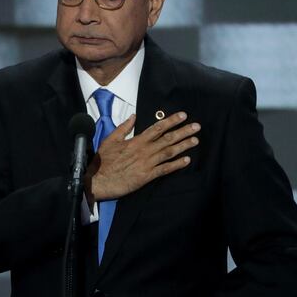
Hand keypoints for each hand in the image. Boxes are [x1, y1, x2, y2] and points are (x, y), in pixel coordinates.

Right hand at [85, 112, 199, 203]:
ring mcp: (147, 164)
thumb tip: (134, 116)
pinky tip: (187, 160)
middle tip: (197, 126)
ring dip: (183, 146)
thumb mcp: (111, 139)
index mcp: (136, 141)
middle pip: (167, 139)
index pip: (157, 128)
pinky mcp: (147, 176)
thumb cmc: (103, 160)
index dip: (171, 121)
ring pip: (169, 152)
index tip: (183, 115)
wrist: (99, 180)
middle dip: (183, 131)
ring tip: (195, 140)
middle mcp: (144, 151)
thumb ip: (124, 127)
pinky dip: (176, 165)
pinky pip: (165, 169)